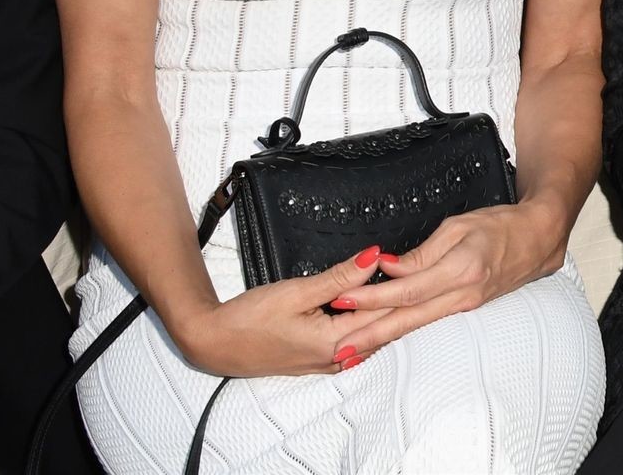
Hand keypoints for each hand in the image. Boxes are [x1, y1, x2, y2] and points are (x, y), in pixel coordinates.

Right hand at [168, 244, 394, 376]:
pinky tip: (367, 308)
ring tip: (393, 286)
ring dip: (381, 314)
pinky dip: (364, 324)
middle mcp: (335, 359)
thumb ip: (340, 276)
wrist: (214, 343)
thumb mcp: (297, 291)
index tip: (408, 264)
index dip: (397, 287)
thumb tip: (374, 258)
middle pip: (380, 328)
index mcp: (333, 343)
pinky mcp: (317, 362)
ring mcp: (326, 364)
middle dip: (395, 301)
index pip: (382, 314)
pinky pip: (354, 344)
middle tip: (407, 272)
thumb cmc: (248, 319)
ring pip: (369, 338)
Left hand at [336, 199, 567, 357]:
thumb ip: (422, 253)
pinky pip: (429, 323)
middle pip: (407, 319)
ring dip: (383, 339)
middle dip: (370, 334)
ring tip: (354, 351)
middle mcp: (462, 296)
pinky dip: (404, 332)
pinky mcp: (467, 309)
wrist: (538, 239)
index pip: (406, 289)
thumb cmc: (502, 226)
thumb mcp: (459, 227)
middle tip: (339, 347)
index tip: (343, 297)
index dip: (372, 296)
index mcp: (460, 270)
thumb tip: (389, 267)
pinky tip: (386, 338)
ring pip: (416, 326)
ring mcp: (466, 307)